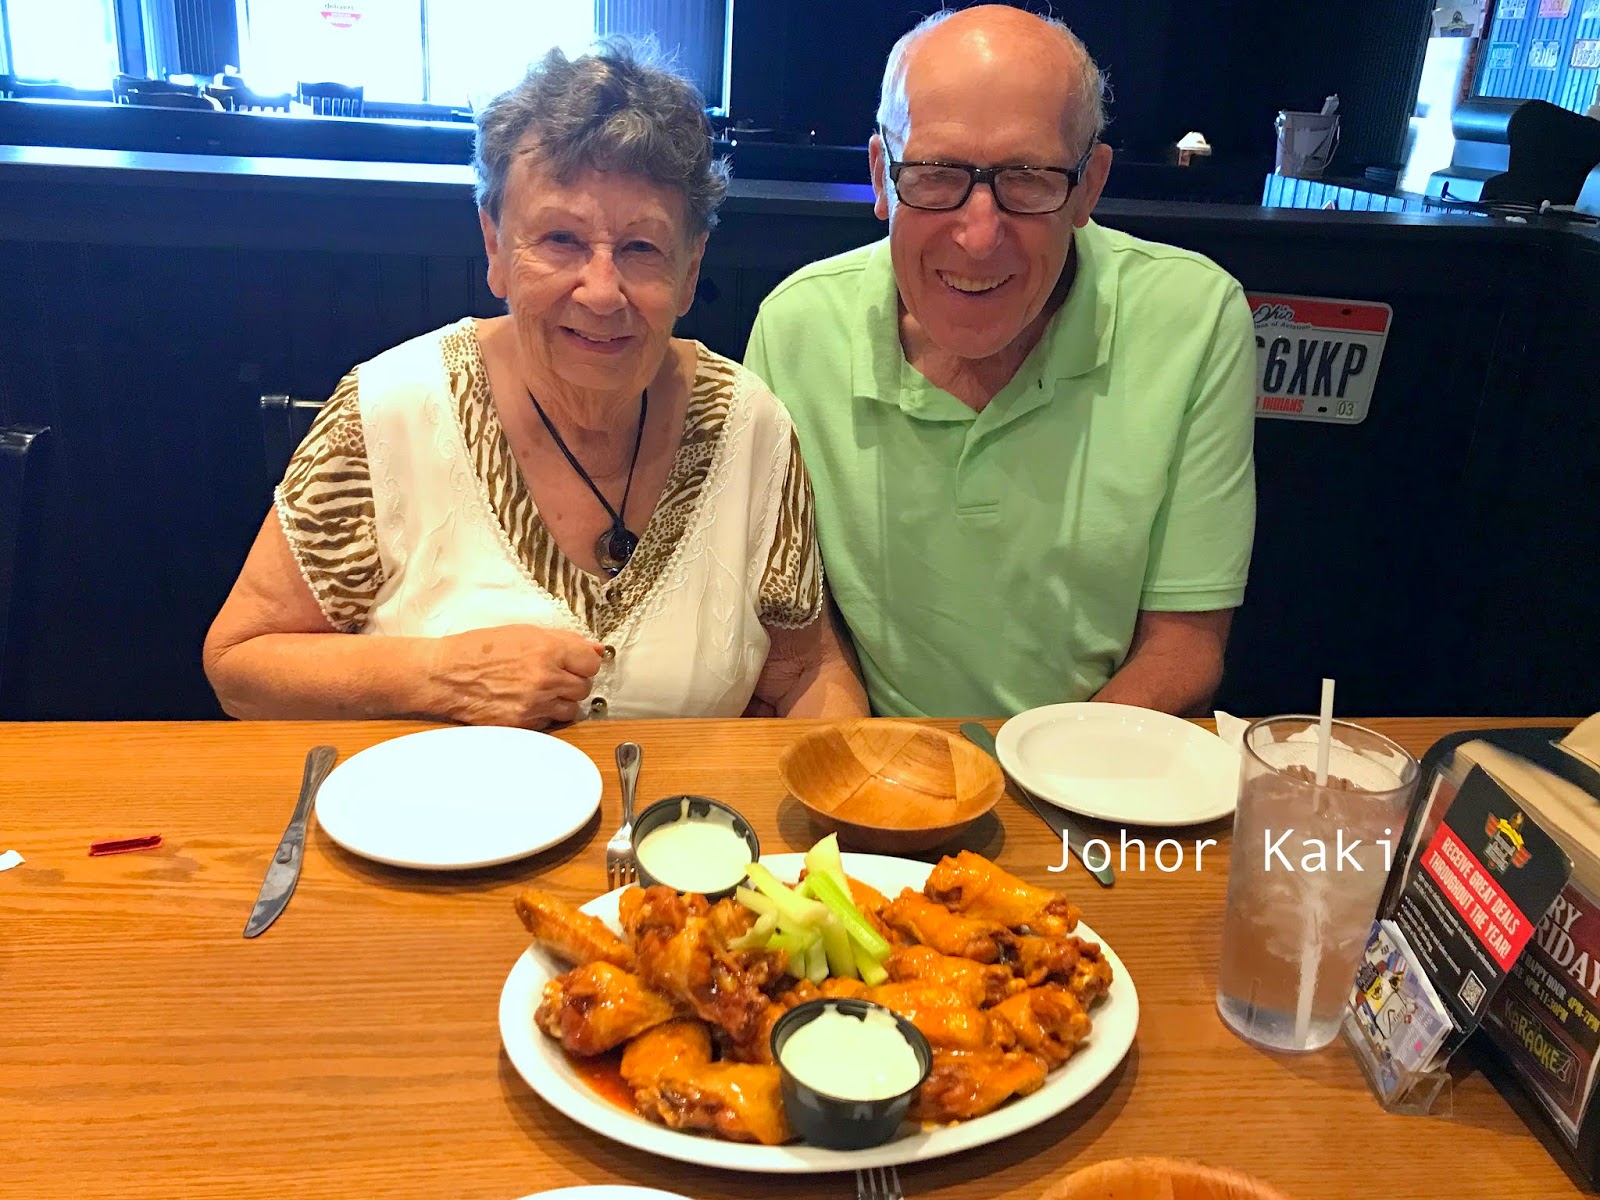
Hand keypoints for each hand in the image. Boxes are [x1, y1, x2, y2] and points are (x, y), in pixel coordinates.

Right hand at [426, 625, 604, 728]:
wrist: (446, 674)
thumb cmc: (479, 649)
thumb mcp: (524, 633)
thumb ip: (564, 640)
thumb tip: (595, 648)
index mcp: (548, 651)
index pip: (592, 663)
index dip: (584, 662)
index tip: (575, 663)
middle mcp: (545, 679)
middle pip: (584, 688)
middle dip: (573, 681)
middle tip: (554, 675)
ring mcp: (534, 705)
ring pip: (571, 709)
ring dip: (561, 701)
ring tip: (540, 690)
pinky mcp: (523, 724)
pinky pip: (549, 722)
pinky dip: (543, 714)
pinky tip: (527, 702)